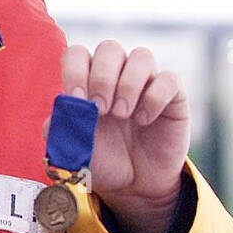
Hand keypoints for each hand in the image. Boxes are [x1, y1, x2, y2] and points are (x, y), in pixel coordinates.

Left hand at [47, 42, 190, 232]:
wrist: (133, 183)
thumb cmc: (100, 159)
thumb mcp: (72, 147)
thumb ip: (59, 126)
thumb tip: (61, 107)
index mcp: (87, 81)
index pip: (77, 54)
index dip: (74, 70)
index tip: (77, 99)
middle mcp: (117, 75)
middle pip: (109, 48)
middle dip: (102, 77)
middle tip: (101, 109)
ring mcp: (146, 83)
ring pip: (141, 56)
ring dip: (128, 84)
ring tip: (122, 114)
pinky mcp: (173, 96)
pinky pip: (169, 79)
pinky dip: (154, 98)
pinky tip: (144, 120)